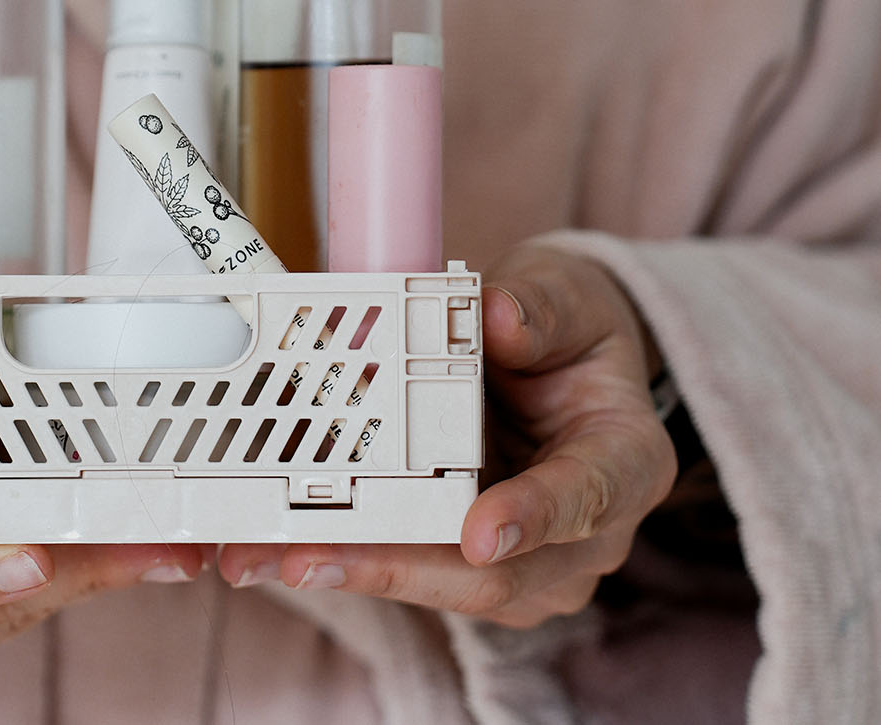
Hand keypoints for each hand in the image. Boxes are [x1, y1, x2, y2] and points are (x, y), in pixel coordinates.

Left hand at [217, 244, 676, 627]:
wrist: (561, 366)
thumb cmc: (570, 337)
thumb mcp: (569, 300)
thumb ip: (541, 309)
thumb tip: (498, 316)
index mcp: (622, 462)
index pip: (585, 497)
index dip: (532, 517)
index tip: (479, 533)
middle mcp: (582, 532)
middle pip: (495, 575)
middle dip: (397, 569)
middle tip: (311, 558)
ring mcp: (524, 561)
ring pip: (438, 586)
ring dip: (349, 571)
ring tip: (264, 556)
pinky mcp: (464, 562)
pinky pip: (403, 567)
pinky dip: (339, 556)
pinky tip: (269, 545)